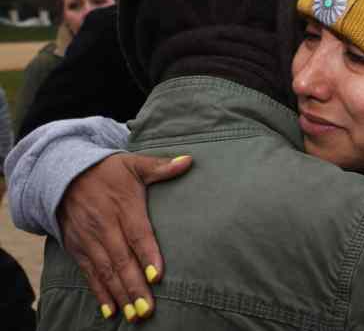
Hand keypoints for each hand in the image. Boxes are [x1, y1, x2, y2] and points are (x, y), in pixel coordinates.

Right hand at [58, 153, 191, 321]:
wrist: (62, 173)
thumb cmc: (107, 170)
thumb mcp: (133, 164)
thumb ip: (160, 167)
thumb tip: (189, 161)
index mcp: (122, 206)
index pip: (137, 233)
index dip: (147, 255)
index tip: (157, 275)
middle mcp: (104, 225)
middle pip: (121, 259)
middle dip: (134, 286)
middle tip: (148, 308)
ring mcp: (89, 239)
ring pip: (106, 271)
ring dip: (120, 294)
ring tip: (134, 314)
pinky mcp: (78, 248)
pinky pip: (89, 273)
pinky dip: (100, 293)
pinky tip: (111, 310)